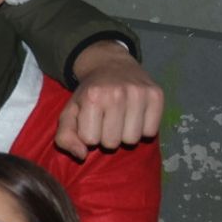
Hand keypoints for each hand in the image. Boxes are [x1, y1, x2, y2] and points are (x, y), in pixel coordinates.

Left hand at [57, 41, 163, 158]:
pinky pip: (151, 132)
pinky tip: (135, 116)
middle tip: (107, 122)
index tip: (92, 123)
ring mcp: (139, 93)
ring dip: (125, 135)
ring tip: (121, 120)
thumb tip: (82, 155)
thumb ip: (65, 137)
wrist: (111, 65)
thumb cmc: (88, 94)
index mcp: (92, 97)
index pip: (90, 140)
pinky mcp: (157, 95)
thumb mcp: (69, 113)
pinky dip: (143, 129)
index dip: (89, 135)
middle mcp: (116, 94)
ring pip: (133, 140)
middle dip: (107, 137)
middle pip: (112, 143)